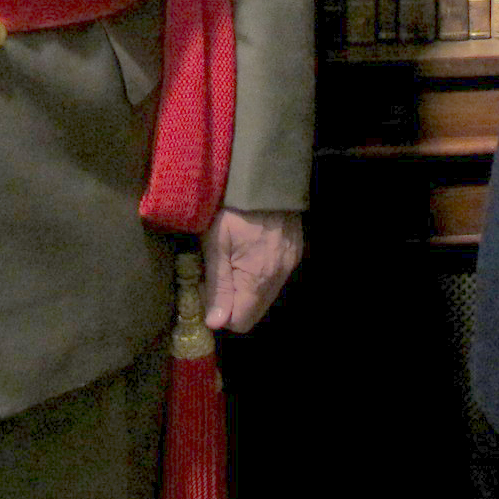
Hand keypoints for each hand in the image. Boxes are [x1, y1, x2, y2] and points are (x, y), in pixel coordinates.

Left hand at [200, 208, 302, 332]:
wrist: (265, 174)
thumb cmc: (233, 208)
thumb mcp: (216, 244)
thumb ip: (218, 286)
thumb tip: (215, 323)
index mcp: (259, 278)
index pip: (240, 321)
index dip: (219, 313)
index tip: (204, 289)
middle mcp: (280, 276)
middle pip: (253, 310)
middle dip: (231, 301)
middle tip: (212, 275)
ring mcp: (290, 263)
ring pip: (264, 294)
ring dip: (244, 287)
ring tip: (228, 261)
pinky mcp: (294, 250)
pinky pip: (274, 276)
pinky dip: (257, 273)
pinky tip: (245, 252)